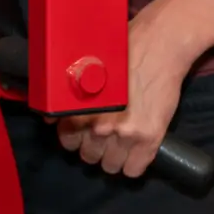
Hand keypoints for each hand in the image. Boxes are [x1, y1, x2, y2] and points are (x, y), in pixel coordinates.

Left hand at [56, 0, 195, 178]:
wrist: (162, 44)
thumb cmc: (124, 49)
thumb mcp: (89, 70)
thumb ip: (70, 98)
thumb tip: (51, 120)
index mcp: (81, 109)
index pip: (68, 141)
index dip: (76, 136)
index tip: (84, 130)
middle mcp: (100, 127)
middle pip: (89, 156)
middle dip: (95, 145)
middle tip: (105, 133)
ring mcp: (126, 134)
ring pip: (110, 166)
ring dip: (114, 156)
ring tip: (122, 141)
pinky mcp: (150, 137)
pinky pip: (133, 170)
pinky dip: (133, 164)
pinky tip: (136, 150)